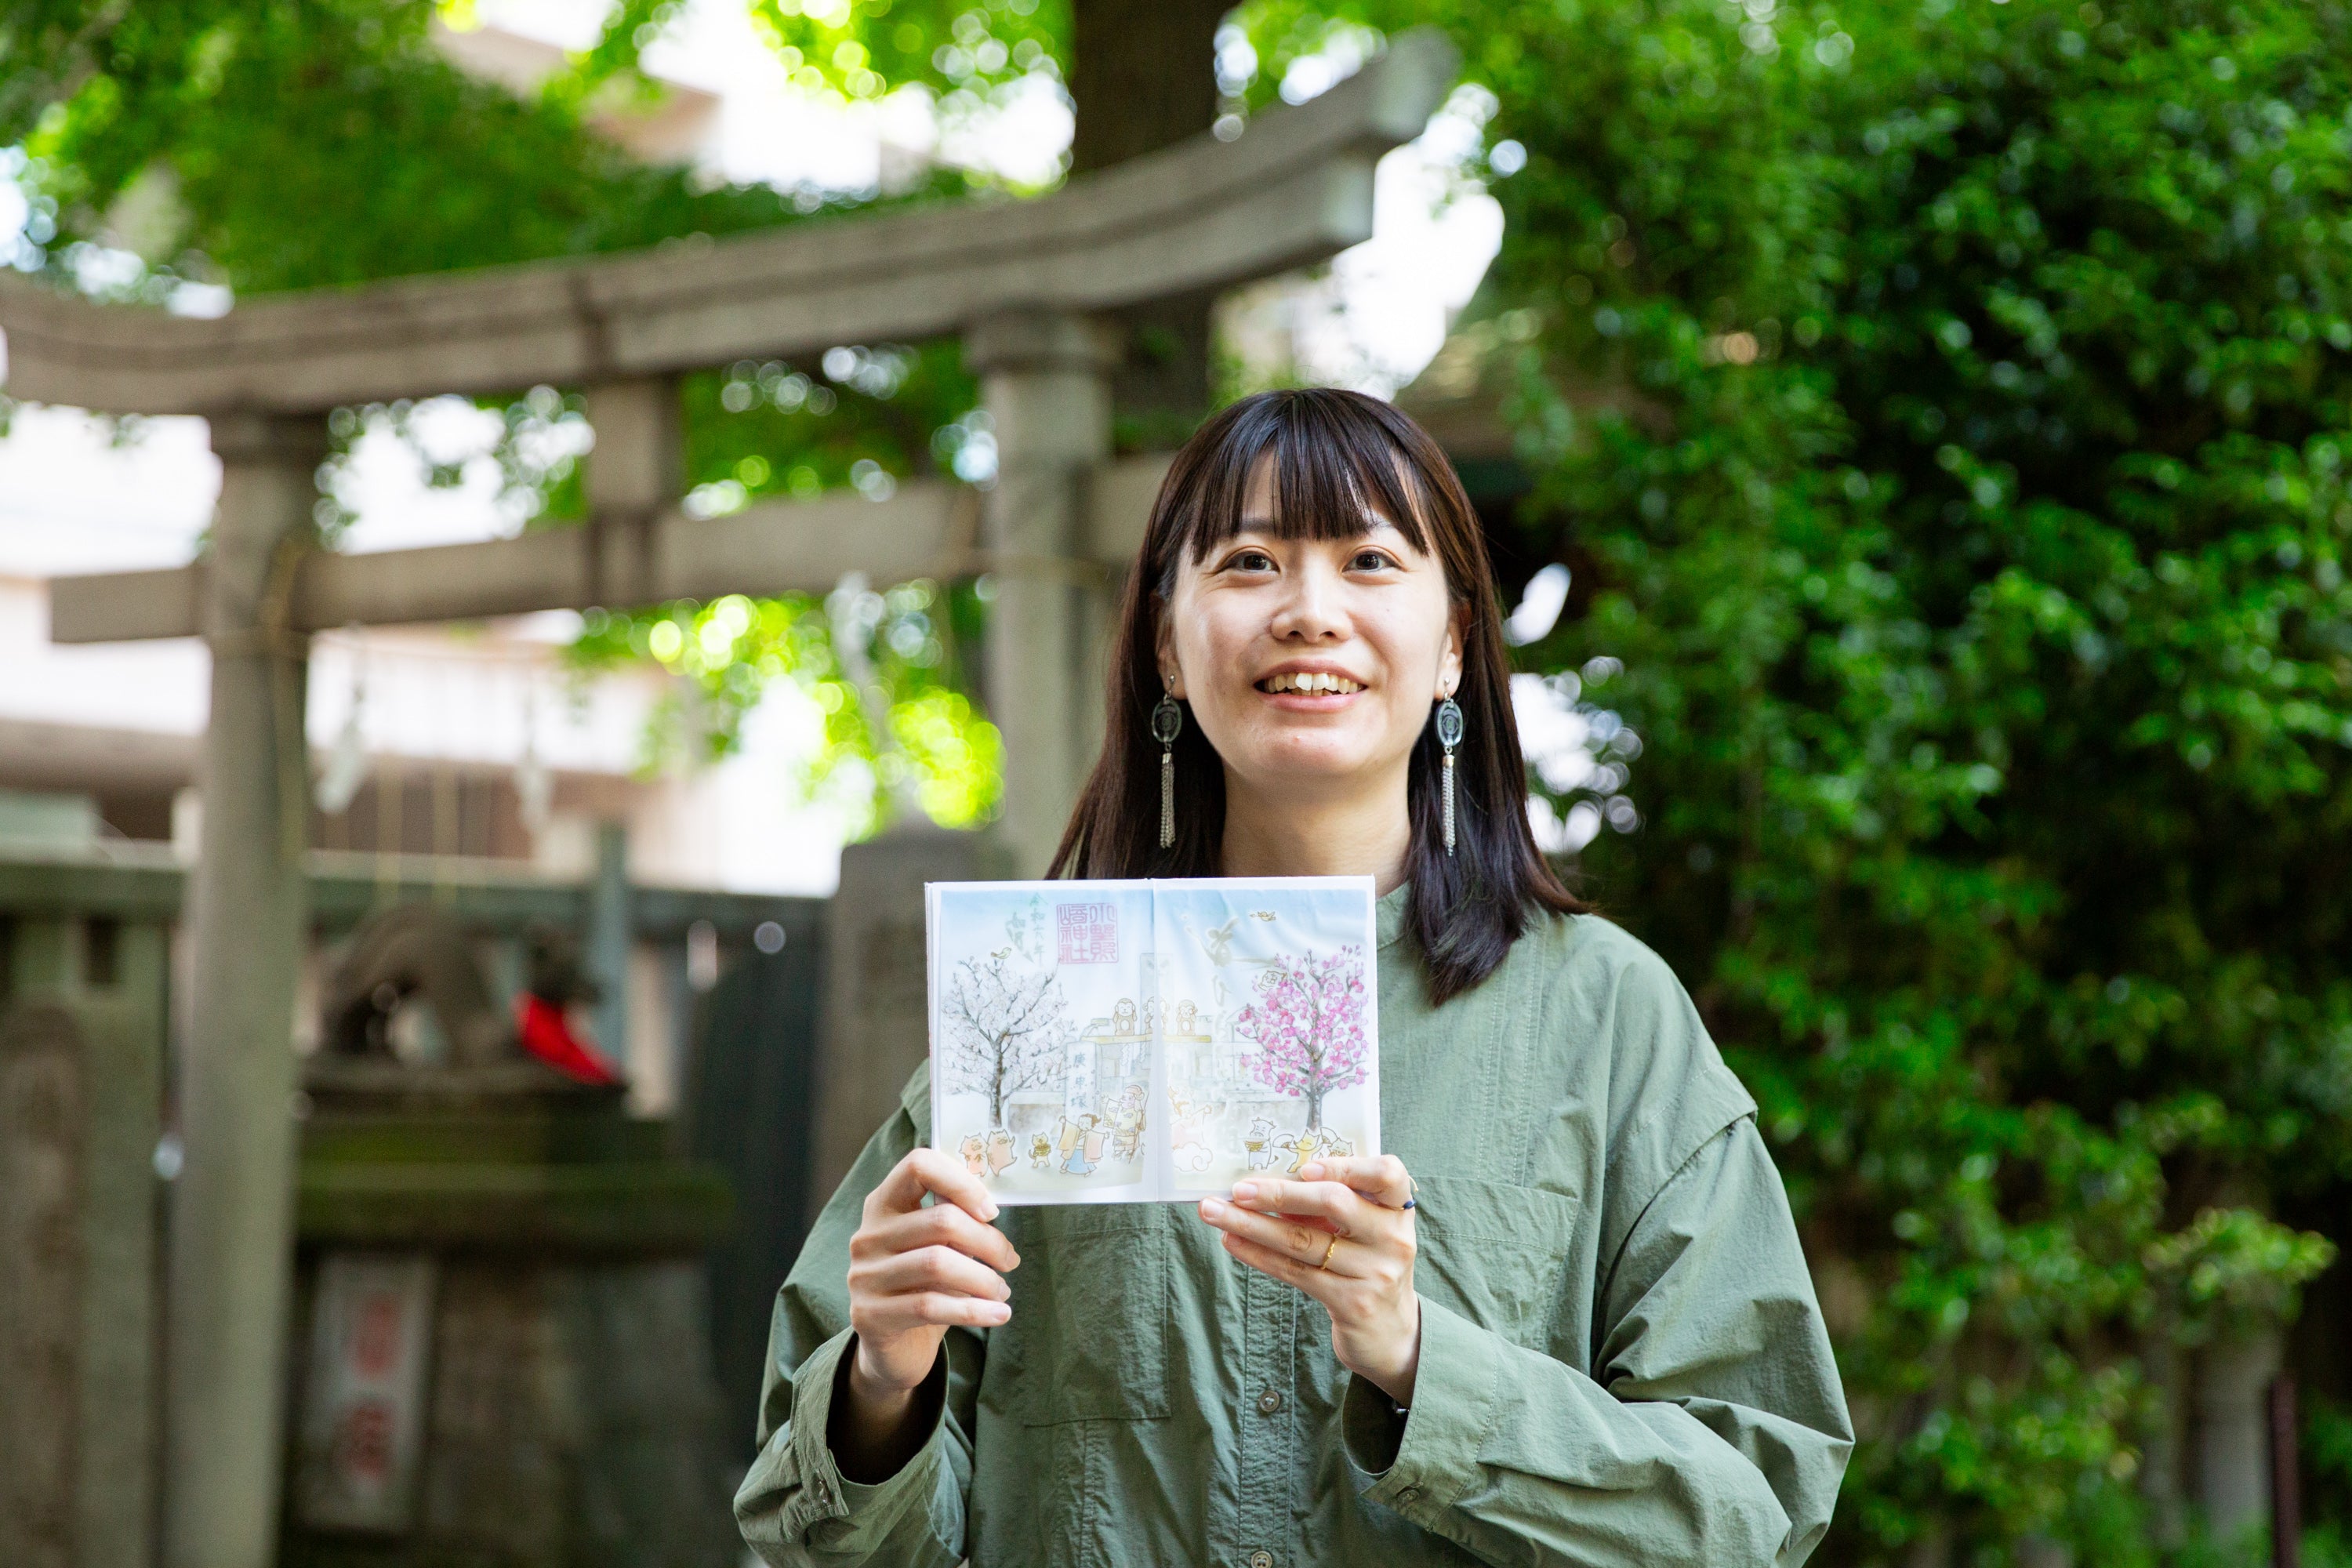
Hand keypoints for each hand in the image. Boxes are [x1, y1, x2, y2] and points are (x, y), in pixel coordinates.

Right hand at [840, 1147, 1019, 1458]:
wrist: (894, 1349)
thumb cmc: (924, 1286)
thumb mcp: (937, 1246)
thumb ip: (953, 1216)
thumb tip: (992, 1200)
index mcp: (883, 1204)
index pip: (918, 1165)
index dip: (962, 1181)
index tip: (992, 1211)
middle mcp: (867, 1235)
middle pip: (941, 1220)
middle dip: (988, 1241)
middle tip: (1010, 1260)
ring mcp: (864, 1276)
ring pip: (938, 1264)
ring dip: (984, 1279)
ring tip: (1003, 1290)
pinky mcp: (869, 1315)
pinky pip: (931, 1307)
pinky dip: (974, 1311)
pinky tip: (999, 1314)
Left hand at [1196, 1154, 1420, 1404]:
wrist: (1390, 1332)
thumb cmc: (1368, 1264)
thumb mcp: (1363, 1229)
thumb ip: (1329, 1203)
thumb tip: (1267, 1180)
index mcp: (1397, 1209)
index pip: (1387, 1173)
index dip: (1346, 1166)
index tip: (1304, 1167)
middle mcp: (1392, 1238)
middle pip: (1335, 1204)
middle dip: (1279, 1194)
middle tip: (1238, 1189)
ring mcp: (1375, 1272)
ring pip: (1303, 1241)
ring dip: (1253, 1224)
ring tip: (1215, 1212)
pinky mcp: (1352, 1302)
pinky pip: (1294, 1272)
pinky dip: (1258, 1254)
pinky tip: (1231, 1241)